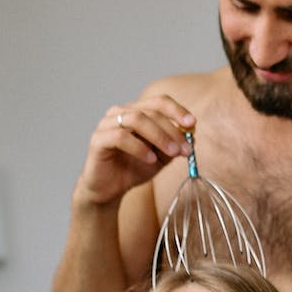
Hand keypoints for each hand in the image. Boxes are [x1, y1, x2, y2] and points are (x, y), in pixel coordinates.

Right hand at [74, 95, 196, 207]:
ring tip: (172, 153)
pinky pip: (120, 137)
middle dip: (172, 130)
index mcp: (136, 111)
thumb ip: (174, 145)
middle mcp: (120, 113)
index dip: (177, 110)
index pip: (159, 102)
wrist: (109, 190)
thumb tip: (191, 135)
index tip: (192, 124)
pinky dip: (139, 147)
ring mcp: (107, 124)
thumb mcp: (161, 157)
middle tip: (185, 148)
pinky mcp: (98, 140)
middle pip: (151, 111)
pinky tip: (150, 159)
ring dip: (159, 136)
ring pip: (136, 119)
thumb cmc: (133, 169)